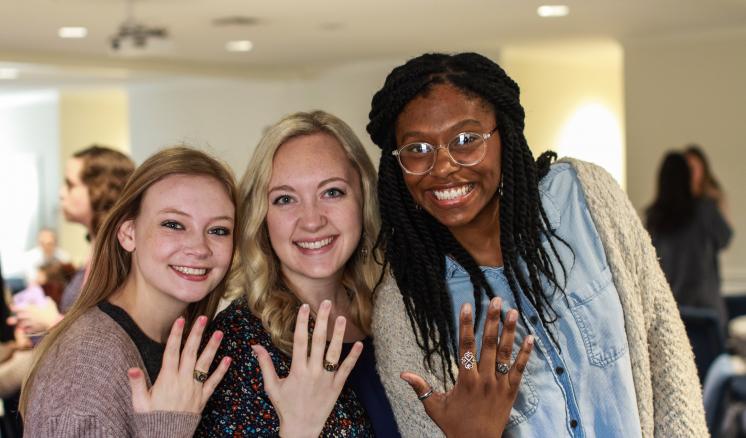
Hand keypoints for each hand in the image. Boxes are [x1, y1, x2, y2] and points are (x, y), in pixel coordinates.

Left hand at [13, 297, 62, 333]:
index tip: (12, 306)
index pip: (16, 308)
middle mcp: (28, 316)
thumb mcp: (50, 303)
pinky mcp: (34, 329)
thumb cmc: (52, 311)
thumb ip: (46, 300)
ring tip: (22, 322)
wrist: (56, 322)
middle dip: (17, 315)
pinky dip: (26, 329)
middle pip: (18, 316)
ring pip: (21, 324)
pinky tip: (27, 328)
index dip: (13, 307)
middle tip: (18, 314)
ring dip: (20, 323)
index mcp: (30, 309)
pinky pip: (27, 330)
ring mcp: (30, 323)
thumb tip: (46, 298)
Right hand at [127, 315, 231, 413]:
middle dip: (196, 334)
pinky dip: (222, 371)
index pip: (172, 352)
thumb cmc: (152, 419)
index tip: (180, 320)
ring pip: (204, 364)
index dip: (176, 335)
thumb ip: (137, 383)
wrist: (167, 437)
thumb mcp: (140, 403)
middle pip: (190, 353)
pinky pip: (213, 383)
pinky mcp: (202, 398)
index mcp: (167, 379)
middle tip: (203, 318)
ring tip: (219, 332)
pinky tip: (228, 359)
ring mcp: (194, 388)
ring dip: (212, 347)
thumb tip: (131, 368)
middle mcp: (182, 381)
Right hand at [252, 300, 362, 437]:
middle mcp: (313, 372)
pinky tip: (359, 344)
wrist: (301, 429)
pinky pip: (347, 370)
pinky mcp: (337, 387)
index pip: (300, 341)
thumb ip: (265, 364)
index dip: (302, 322)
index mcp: (297, 370)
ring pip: (334, 353)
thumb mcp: (272, 386)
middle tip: (326, 302)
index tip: (304, 307)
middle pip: (318, 342)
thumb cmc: (285, 407)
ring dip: (338, 335)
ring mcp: (326, 379)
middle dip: (322, 321)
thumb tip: (255, 346)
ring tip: (342, 318)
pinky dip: (353, 357)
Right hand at [401, 298, 533, 437]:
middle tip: (497, 300)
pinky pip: (519, 369)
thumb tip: (403, 373)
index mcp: (465, 380)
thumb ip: (421, 387)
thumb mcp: (435, 407)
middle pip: (488, 344)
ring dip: (510, 331)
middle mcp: (484, 379)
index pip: (466, 346)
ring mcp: (499, 384)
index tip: (467, 306)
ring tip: (514, 311)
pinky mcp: (511, 391)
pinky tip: (530, 337)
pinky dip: (525, 354)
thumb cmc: (455, 426)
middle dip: (492, 320)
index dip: (466, 325)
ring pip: (505, 353)